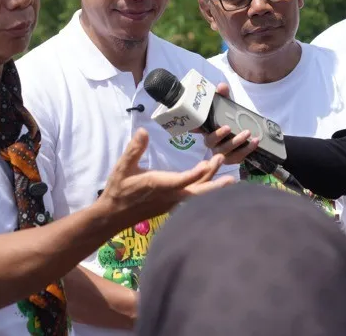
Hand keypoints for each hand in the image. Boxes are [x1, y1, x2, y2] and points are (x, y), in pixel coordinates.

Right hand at [97, 128, 233, 228]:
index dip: (195, 173)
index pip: (180, 180)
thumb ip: (134, 149)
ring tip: (229, 178)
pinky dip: (205, 192)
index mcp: (159, 184)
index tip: (207, 164)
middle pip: (197, 192)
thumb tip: (143, 131)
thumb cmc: (119, 189)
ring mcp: (173, 202)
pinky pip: (193, 199)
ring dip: (212, 186)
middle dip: (214, 185)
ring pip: (197, 195)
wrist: (114, 215)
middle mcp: (170, 195)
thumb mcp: (123, 167)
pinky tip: (214, 186)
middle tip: (231, 178)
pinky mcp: (173, 205)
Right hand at [196, 84, 260, 164]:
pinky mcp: (232, 159)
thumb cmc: (231, 119)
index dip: (194, 129)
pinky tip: (255, 142)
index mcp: (207, 129)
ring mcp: (221, 152)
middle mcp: (211, 143)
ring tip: (248, 133)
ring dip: (237, 142)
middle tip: (229, 127)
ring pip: (225, 151)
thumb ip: (224, 96)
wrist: (245, 132)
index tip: (193, 129)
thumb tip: (222, 86)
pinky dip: (247, 150)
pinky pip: (238, 157)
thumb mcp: (228, 106)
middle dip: (220, 135)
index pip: (197, 129)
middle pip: (211, 142)